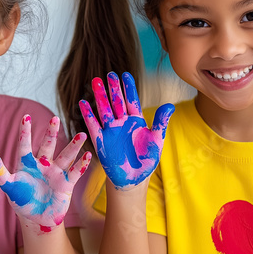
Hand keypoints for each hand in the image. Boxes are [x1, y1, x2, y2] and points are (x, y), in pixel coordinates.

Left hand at [0, 115, 91, 232]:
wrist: (36, 218)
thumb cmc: (21, 200)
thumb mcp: (8, 185)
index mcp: (27, 163)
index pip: (25, 145)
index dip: (25, 132)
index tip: (25, 116)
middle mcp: (43, 165)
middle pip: (48, 146)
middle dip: (51, 133)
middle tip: (55, 119)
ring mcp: (55, 173)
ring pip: (65, 156)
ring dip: (73, 146)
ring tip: (81, 134)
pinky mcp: (66, 184)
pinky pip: (74, 172)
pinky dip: (81, 164)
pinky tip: (87, 155)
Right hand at [79, 72, 173, 189]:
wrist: (134, 178)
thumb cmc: (146, 160)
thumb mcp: (156, 140)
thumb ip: (161, 122)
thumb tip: (170, 105)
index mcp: (136, 121)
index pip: (132, 100)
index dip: (128, 88)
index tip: (125, 75)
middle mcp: (122, 123)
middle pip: (116, 102)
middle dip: (113, 89)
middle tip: (110, 75)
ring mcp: (111, 131)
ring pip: (104, 110)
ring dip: (100, 97)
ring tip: (96, 82)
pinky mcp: (101, 141)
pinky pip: (93, 125)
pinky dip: (88, 115)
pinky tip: (83, 103)